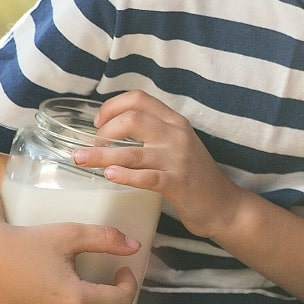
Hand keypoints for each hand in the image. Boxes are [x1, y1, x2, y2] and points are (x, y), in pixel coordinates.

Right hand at [0, 220, 140, 303]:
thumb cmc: (25, 244)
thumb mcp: (70, 234)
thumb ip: (107, 238)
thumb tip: (135, 246)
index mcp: (76, 301)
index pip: (123, 301)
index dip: (130, 283)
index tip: (122, 270)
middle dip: (116, 298)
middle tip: (108, 280)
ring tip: (90, 294)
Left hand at [72, 90, 243, 241]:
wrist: (224, 205)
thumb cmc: (194, 176)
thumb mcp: (178, 145)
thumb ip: (155, 133)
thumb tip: (112, 129)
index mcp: (175, 122)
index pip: (139, 99)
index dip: (112, 107)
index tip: (98, 123)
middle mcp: (177, 135)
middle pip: (132, 119)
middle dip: (103, 131)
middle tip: (91, 147)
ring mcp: (178, 159)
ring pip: (131, 152)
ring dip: (100, 156)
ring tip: (80, 160)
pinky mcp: (178, 183)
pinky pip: (146, 177)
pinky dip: (124, 176)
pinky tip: (108, 176)